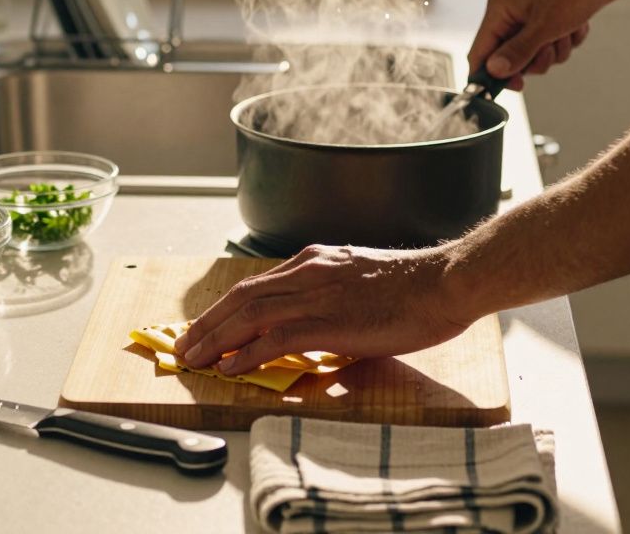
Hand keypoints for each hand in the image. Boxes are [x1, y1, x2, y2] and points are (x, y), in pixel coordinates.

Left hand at [173, 245, 475, 374]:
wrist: (445, 283)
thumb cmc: (417, 288)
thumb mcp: (365, 281)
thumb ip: (336, 297)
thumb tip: (321, 323)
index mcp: (317, 261)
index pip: (257, 284)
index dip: (227, 307)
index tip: (208, 324)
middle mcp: (309, 272)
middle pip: (241, 296)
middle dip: (207, 323)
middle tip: (184, 345)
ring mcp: (316, 295)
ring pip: (248, 315)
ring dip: (215, 339)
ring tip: (194, 359)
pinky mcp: (328, 322)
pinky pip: (274, 339)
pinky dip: (246, 354)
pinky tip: (231, 368)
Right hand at [468, 0, 620, 89]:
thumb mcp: (544, 27)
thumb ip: (517, 52)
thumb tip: (494, 72)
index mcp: (499, 9)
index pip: (480, 52)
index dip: (491, 75)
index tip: (514, 87)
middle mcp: (510, 11)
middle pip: (509, 57)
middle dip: (534, 60)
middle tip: (550, 50)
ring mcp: (530, 14)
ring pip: (534, 54)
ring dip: (554, 51)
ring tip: (567, 31)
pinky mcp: (550, 16)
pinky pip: (551, 44)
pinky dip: (566, 40)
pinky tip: (577, 24)